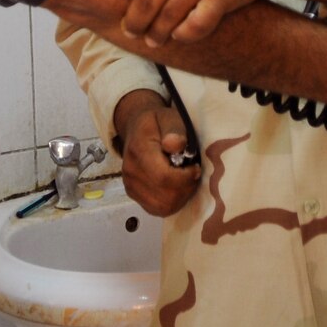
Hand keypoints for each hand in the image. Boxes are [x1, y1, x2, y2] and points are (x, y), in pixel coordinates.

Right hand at [113, 91, 202, 215]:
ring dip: (180, 197)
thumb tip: (175, 144)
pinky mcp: (133, 194)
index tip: (195, 167)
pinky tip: (176, 188)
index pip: (164, 177)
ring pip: (161, 207)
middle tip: (192, 175)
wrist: (136, 128)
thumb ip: (174, 130)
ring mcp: (130, 185)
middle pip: (164, 196)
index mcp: (139, 151)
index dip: (185, 178)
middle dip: (185, 189)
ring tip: (185, 181)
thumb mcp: (168, 118)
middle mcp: (130, 172)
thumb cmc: (157, 122)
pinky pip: (156, 209)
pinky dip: (171, 203)